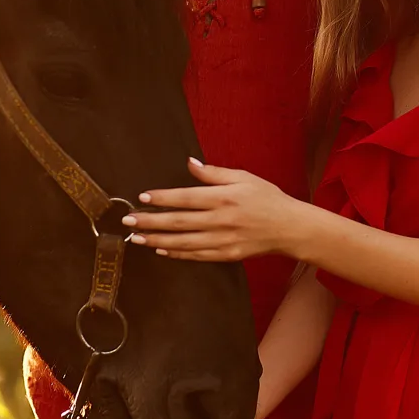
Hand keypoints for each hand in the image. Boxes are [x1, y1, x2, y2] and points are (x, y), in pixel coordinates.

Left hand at [122, 159, 306, 261]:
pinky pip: (196, 255)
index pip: (186, 197)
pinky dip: (177, 253)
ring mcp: (224, 240)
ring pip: (184, 242)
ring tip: (137, 238)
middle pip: (179, 222)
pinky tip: (161, 249)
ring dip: (158, 239)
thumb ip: (214, 173)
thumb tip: (190, 163)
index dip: (162, 198)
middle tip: (128, 221)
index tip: (142, 198)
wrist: (289, 227)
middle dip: (151, 221)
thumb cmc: (267, 198)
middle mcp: (222, 220)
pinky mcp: (227, 254)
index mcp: (224, 197)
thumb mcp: (243, 177)